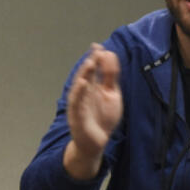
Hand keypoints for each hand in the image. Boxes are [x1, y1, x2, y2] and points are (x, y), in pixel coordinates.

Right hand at [63, 44, 121, 179]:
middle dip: (90, 64)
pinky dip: (78, 93)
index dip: (95, 58)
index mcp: (93, 88)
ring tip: (90, 63)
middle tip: (96, 51)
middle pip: (86, 76)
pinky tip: (82, 83)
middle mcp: (84, 94)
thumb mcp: (112, 94)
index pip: (93, 70)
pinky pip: (77, 103)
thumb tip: (109, 55)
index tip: (98, 46)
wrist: (96, 142)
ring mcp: (79, 105)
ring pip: (80, 87)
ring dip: (84, 75)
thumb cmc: (103, 118)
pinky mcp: (77, 116)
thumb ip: (111, 77)